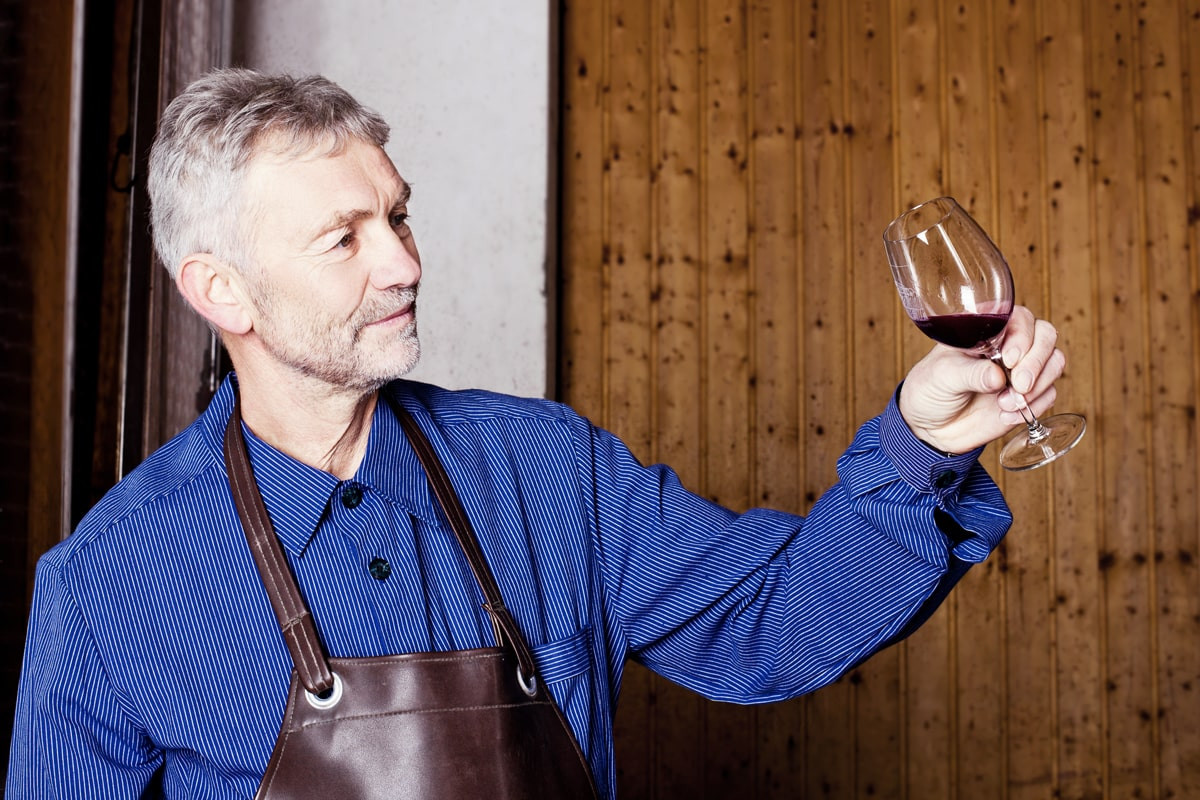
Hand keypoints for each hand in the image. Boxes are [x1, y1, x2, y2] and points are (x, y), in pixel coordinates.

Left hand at [898, 306, 1067, 453]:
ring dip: (1038, 385)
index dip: (1022, 336)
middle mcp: (1009, 345)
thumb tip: (998, 377)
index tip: (1008, 359)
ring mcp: (1021, 370)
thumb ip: (970, 373)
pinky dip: (1034, 406)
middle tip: (1019, 384)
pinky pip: (1049, 394)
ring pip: (1054, 363)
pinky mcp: (1027, 396)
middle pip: (1045, 336)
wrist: (929, 427)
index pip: (1019, 318)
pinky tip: (1005, 415)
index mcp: (987, 330)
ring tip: (1006, 403)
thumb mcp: (942, 376)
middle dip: (1037, 361)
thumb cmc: (930, 390)